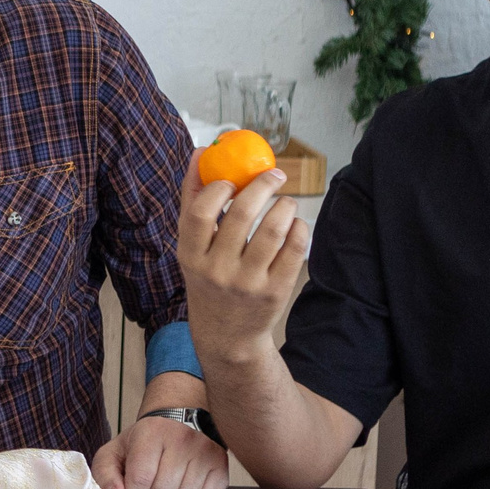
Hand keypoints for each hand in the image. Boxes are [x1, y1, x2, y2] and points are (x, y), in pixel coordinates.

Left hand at [93, 414, 228, 488]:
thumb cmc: (141, 444)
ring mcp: (205, 450)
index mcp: (151, 432)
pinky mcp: (221, 464)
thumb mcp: (113, 454)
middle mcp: (182, 438)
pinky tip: (186, 484)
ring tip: (168, 481)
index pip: (140, 479)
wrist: (175, 424)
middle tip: (151, 484)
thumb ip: (105, 476)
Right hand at [176, 155, 310, 367]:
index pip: (200, 212)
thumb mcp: (192, 249)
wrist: (227, 336)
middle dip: (263, 184)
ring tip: (285, 202)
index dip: (218, 188)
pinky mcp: (276, 291)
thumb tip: (199, 152)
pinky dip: (299, 228)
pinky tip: (294, 224)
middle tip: (274, 175)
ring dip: (284, 205)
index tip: (232, 181)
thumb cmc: (209, 280)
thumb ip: (193, 201)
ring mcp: (248, 283)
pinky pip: (294, 248)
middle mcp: (217, 271)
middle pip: (241, 214)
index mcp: (191, 257)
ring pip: (273, 228)